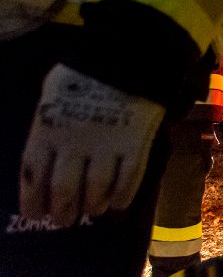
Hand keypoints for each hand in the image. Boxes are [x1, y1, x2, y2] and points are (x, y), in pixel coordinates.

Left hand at [20, 64, 165, 225]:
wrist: (129, 56)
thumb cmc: (84, 73)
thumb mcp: (52, 95)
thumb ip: (46, 127)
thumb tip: (41, 157)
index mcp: (48, 130)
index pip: (33, 177)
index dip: (33, 201)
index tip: (36, 213)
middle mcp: (74, 144)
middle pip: (64, 190)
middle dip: (62, 211)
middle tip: (64, 220)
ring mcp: (107, 146)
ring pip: (95, 189)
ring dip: (92, 205)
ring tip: (92, 211)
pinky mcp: (135, 145)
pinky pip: (129, 179)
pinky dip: (123, 196)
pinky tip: (118, 204)